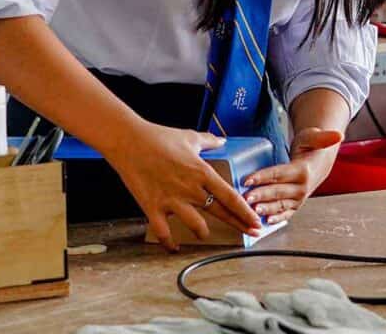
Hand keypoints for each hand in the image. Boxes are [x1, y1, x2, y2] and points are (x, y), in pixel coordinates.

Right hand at [107, 122, 262, 250]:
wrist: (129, 141)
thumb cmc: (159, 137)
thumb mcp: (190, 137)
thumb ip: (209, 141)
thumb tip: (222, 140)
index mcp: (202, 172)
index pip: (230, 197)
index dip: (246, 212)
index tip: (256, 221)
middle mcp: (191, 189)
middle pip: (220, 212)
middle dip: (239, 225)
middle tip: (252, 234)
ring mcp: (172, 200)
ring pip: (196, 226)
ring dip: (203, 233)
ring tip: (205, 235)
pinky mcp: (153, 207)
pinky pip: (164, 232)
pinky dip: (169, 243)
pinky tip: (174, 247)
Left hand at [243, 128, 343, 224]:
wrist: (319, 163)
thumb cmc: (310, 148)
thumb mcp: (313, 138)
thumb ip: (322, 137)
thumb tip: (338, 135)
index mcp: (303, 171)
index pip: (279, 174)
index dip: (262, 177)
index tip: (247, 179)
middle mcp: (301, 187)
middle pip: (278, 191)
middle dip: (261, 195)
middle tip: (245, 198)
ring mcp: (299, 198)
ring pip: (280, 205)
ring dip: (266, 209)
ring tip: (252, 212)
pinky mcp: (296, 205)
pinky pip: (286, 214)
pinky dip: (277, 219)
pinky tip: (266, 222)